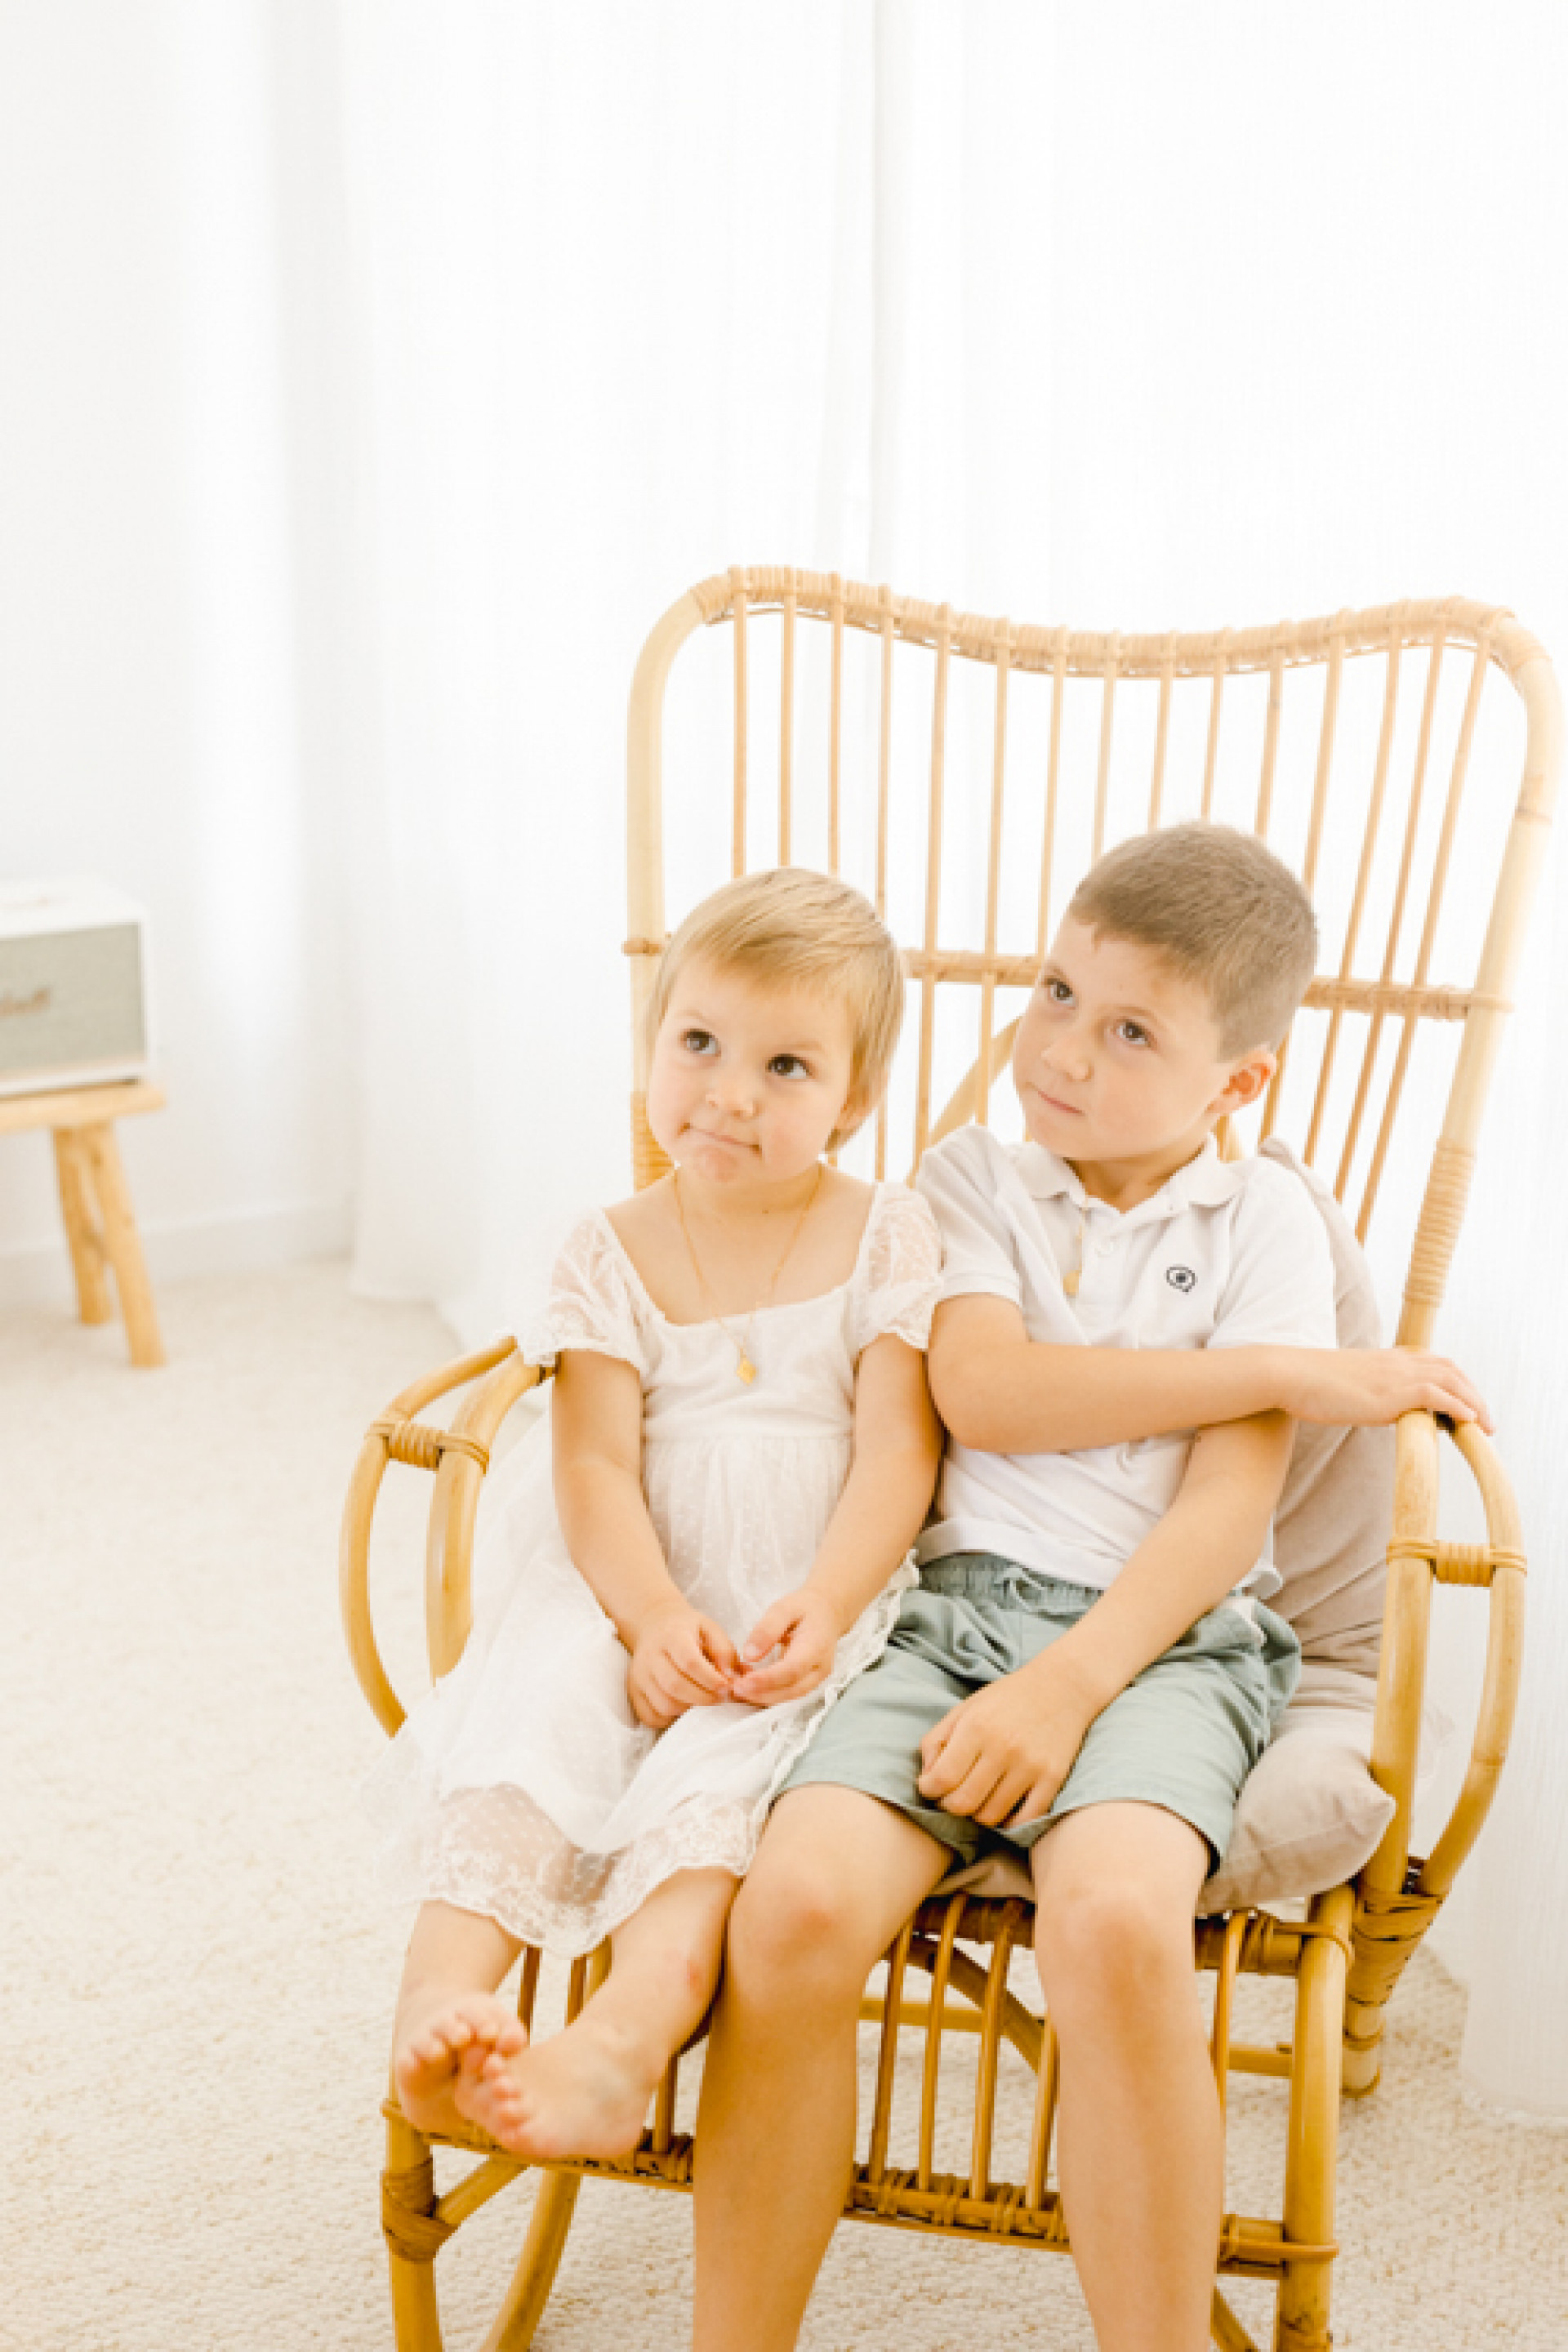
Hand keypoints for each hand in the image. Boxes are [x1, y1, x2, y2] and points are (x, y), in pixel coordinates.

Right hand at [626, 1601, 738, 1730]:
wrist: (654, 1624)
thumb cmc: (687, 1629)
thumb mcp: (710, 1629)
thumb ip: (725, 1651)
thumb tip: (732, 1678)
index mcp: (672, 1636)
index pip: (689, 1662)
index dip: (710, 1679)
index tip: (726, 1686)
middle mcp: (650, 1656)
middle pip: (675, 1686)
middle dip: (703, 1698)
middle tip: (719, 1698)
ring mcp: (639, 1675)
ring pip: (663, 1704)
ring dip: (688, 1709)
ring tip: (701, 1700)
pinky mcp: (633, 1691)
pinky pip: (650, 1716)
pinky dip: (669, 1719)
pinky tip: (681, 1705)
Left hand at [731, 1585, 846, 1707]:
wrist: (828, 1612)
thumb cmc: (806, 1607)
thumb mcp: (784, 1607)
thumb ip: (767, 1630)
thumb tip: (750, 1655)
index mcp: (816, 1646)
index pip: (792, 1669)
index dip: (767, 1680)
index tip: (743, 1682)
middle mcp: (820, 1667)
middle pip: (791, 1690)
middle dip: (761, 1694)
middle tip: (734, 1689)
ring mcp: (816, 1678)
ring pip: (789, 1696)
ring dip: (763, 1697)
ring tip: (738, 1689)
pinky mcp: (809, 1682)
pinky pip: (788, 1693)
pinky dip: (768, 1694)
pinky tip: (750, 1687)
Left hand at [917, 1650, 1098, 1828]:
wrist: (1062, 1687)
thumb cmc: (1007, 1698)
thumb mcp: (965, 1708)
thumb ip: (936, 1741)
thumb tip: (926, 1780)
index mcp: (977, 1727)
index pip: (942, 1779)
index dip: (929, 1790)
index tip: (931, 1787)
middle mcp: (1003, 1748)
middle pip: (963, 1803)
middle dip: (949, 1805)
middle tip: (951, 1795)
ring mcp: (1030, 1766)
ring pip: (991, 1816)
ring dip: (977, 1813)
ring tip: (977, 1796)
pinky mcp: (1053, 1779)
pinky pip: (1025, 1820)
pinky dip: (1009, 1822)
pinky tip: (1002, 1807)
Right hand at [1267, 1346, 1491, 1432]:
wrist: (1290, 1375)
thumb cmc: (1308, 1383)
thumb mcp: (1346, 1383)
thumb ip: (1367, 1390)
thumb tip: (1371, 1406)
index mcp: (1388, 1358)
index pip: (1436, 1362)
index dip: (1457, 1382)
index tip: (1468, 1402)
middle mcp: (1398, 1361)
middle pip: (1451, 1370)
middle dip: (1474, 1393)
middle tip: (1486, 1419)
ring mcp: (1396, 1375)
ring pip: (1452, 1380)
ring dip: (1475, 1402)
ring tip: (1485, 1426)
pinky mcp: (1391, 1392)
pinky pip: (1438, 1395)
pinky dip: (1459, 1406)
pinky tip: (1469, 1421)